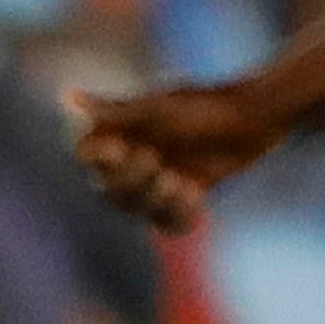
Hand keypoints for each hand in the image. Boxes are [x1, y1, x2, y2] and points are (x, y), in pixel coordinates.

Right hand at [65, 78, 286, 234]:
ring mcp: (157, 180)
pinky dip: (180, 216)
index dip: (96, 159)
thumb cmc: (206, 105)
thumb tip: (67, 98)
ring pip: (137, 211)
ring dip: (157, 202)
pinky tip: (197, 195)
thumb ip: (114, 112)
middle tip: (160, 162)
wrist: (257, 117)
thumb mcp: (159, 109)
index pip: (84, 153)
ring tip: (184, 183)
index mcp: (119, 132)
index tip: (121, 147)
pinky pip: (167, 224)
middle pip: (108, 190)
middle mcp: (132, 157)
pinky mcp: (182, 197)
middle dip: (133, 182)